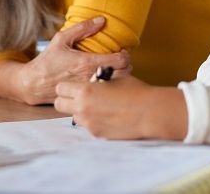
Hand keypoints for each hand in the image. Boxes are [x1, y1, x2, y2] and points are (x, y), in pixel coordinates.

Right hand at [0, 17, 129, 104]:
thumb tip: (101, 20)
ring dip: (119, 77)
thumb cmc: (47, 61)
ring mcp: (90, 90)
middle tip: (119, 62)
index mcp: (88, 63)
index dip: (125, 55)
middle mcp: (91, 78)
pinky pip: (106, 94)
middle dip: (126, 67)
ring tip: (112, 71)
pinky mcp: (86, 98)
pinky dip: (109, 88)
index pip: (121, 61)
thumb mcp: (61, 39)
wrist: (34, 84)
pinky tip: (102, 82)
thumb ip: (82, 28)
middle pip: (124, 74)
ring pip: (117, 85)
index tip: (121, 52)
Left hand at [54, 76, 186, 139]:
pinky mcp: (97, 134)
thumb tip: (94, 74)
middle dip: (66, 100)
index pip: (60, 88)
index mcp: (85, 90)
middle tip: (78, 97)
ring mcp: (89, 123)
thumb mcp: (115, 77)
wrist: (150, 112)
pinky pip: (88, 126)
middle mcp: (82, 108)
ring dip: (81, 112)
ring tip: (98, 107)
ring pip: (74, 117)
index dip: (66, 86)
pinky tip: (108, 116)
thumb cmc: (135, 91)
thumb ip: (99, 77)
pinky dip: (94, 121)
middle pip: (59, 105)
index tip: (73, 86)